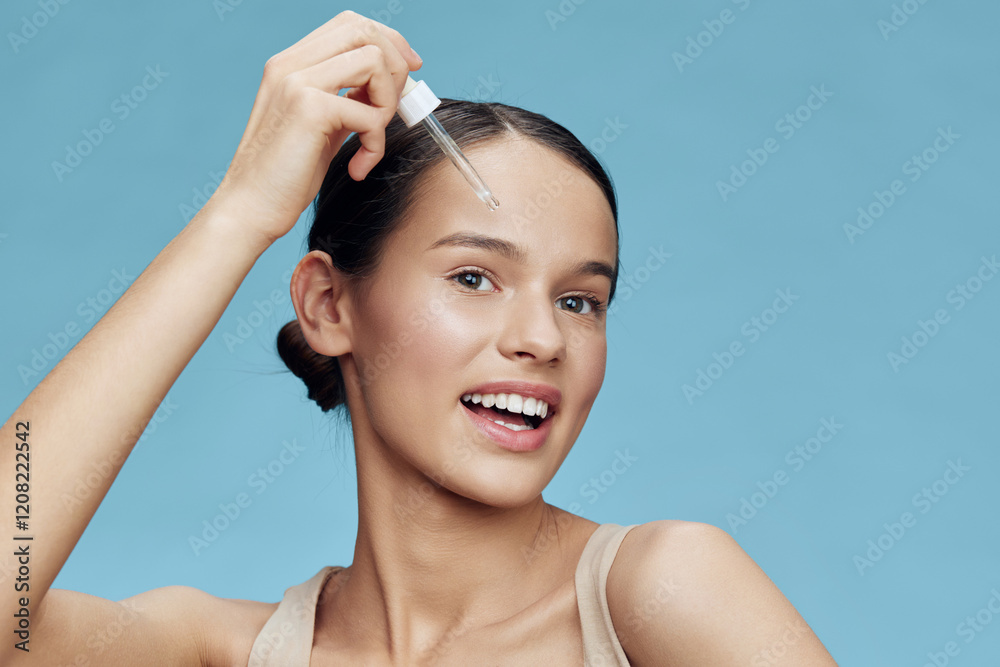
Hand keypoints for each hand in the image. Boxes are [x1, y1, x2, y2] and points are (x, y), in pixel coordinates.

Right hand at [208, 10, 421, 247]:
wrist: (249, 208)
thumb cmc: (286, 175)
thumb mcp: (321, 125)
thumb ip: (347, 98)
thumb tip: (392, 85)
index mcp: (290, 63)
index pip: (350, 24)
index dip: (390, 41)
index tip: (410, 71)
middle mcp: (290, 64)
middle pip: (365, 31)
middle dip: (397, 67)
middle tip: (395, 109)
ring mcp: (297, 82)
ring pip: (374, 62)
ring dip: (387, 104)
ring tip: (371, 140)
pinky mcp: (309, 109)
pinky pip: (370, 114)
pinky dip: (376, 144)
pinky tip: (358, 167)